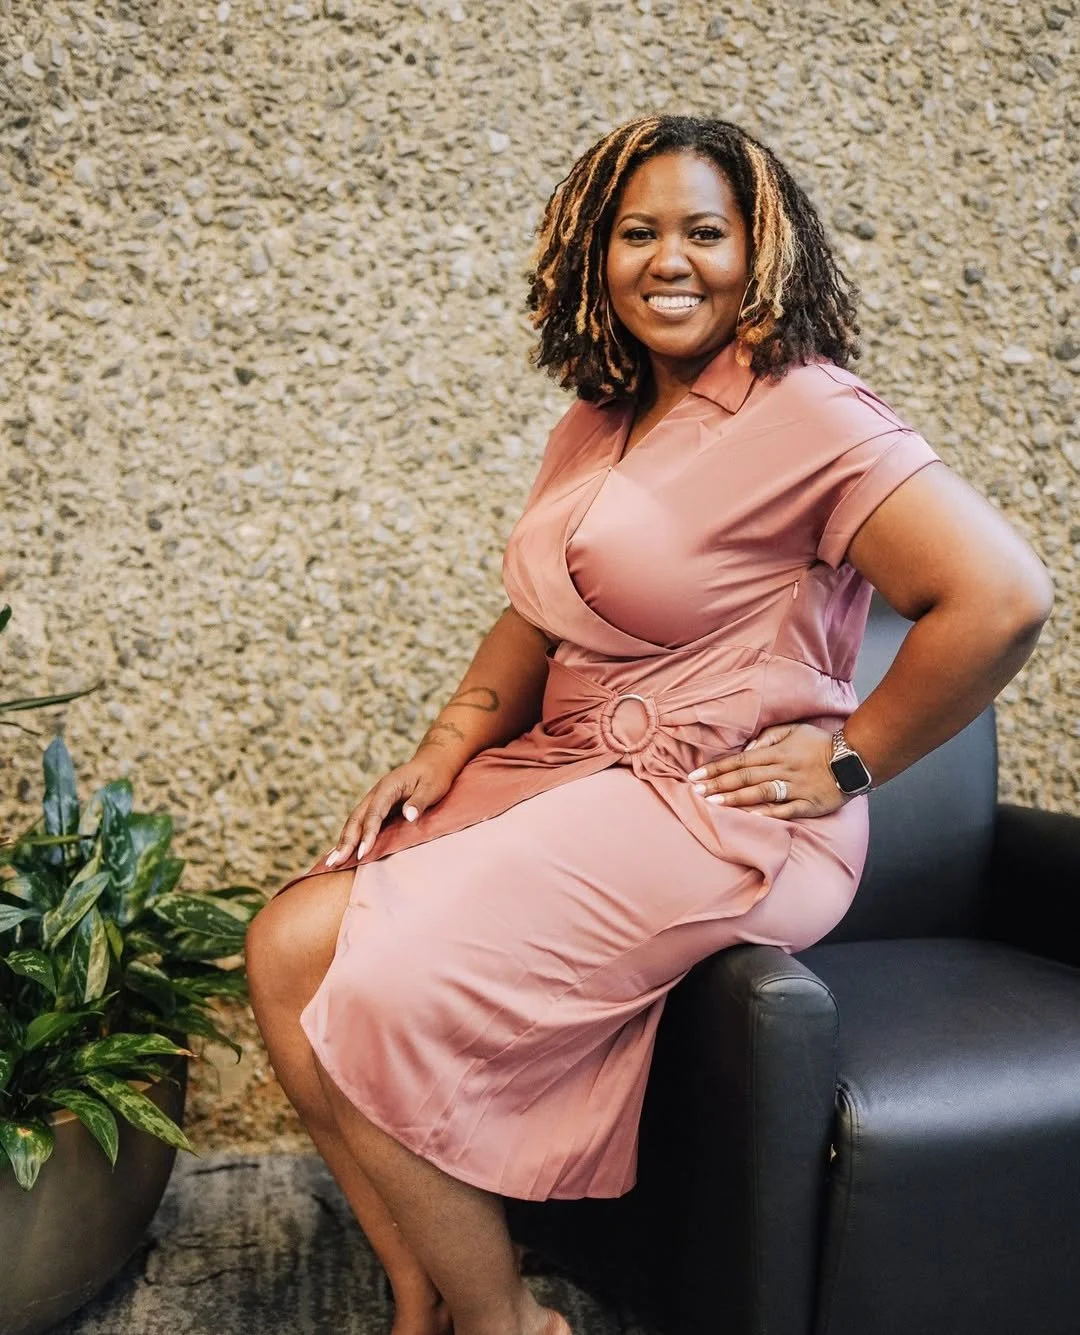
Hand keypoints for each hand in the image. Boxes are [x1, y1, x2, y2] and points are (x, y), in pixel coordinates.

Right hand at [323, 754, 460, 866]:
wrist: (433, 762)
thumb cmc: (435, 776)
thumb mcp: (431, 788)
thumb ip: (418, 802)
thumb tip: (408, 817)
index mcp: (388, 787)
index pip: (374, 814)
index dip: (368, 834)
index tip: (362, 854)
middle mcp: (376, 793)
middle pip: (356, 818)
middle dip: (345, 841)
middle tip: (333, 863)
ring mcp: (374, 799)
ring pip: (354, 821)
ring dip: (343, 841)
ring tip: (331, 863)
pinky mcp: (377, 806)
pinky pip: (360, 823)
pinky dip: (350, 837)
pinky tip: (341, 851)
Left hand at [685, 722, 847, 820]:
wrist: (856, 758)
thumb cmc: (821, 743)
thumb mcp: (794, 730)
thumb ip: (768, 736)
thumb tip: (746, 746)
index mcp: (778, 752)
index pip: (741, 760)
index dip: (717, 768)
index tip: (696, 775)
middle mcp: (783, 769)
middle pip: (745, 777)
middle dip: (718, 784)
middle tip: (695, 791)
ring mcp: (796, 788)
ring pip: (761, 793)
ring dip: (736, 798)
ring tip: (713, 802)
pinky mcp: (808, 805)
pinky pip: (784, 811)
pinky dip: (765, 814)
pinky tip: (747, 817)